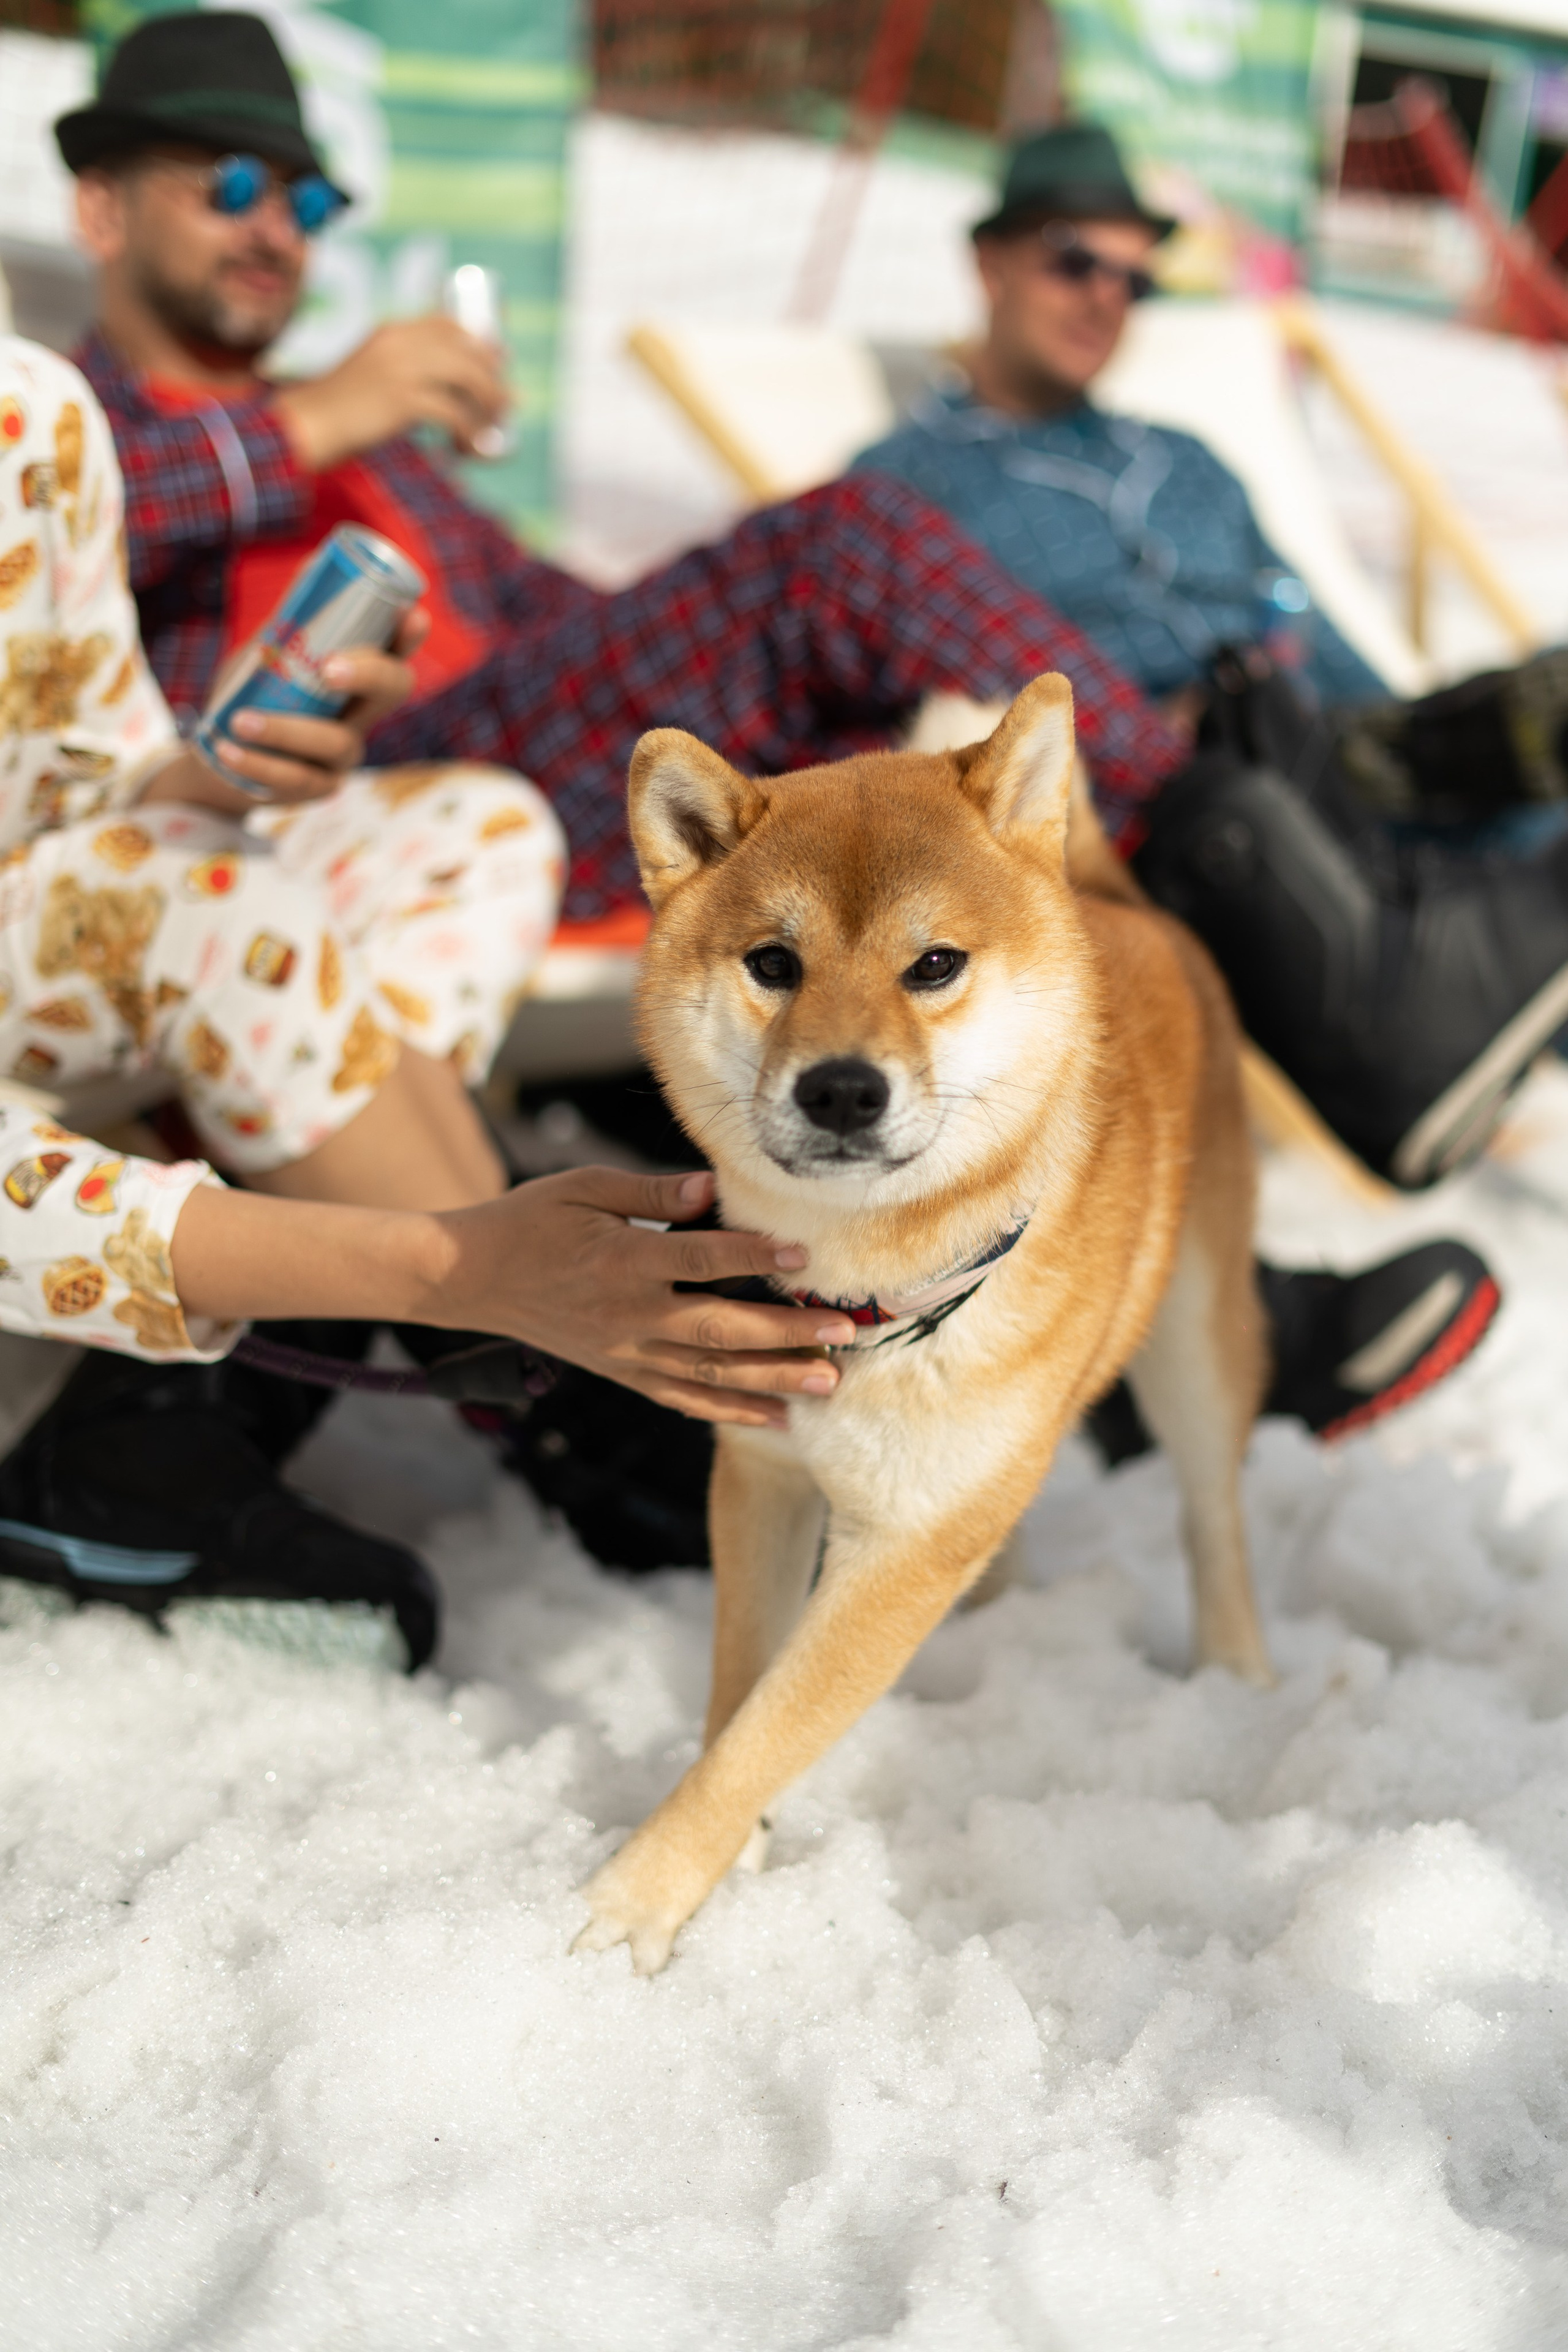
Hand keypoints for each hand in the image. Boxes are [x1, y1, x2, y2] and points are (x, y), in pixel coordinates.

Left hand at [140, 609, 428, 813]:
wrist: (219, 754)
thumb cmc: (254, 694)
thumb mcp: (270, 650)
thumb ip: (294, 617)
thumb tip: (316, 562)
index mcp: (356, 678)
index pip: (395, 649)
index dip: (409, 636)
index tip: (411, 616)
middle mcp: (361, 714)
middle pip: (392, 691)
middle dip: (369, 673)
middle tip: (329, 668)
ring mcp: (343, 755)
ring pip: (335, 742)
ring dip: (286, 730)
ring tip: (239, 721)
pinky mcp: (316, 788)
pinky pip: (296, 778)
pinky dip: (259, 764)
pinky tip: (227, 749)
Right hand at [275, 317, 508, 471]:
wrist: (308, 424)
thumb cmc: (338, 408)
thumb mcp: (371, 372)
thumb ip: (402, 369)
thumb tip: (443, 391)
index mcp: (393, 331)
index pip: (447, 324)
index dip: (478, 341)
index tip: (497, 361)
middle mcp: (402, 342)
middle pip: (467, 350)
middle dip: (493, 376)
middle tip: (505, 403)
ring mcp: (404, 369)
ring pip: (469, 378)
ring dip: (488, 404)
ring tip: (493, 427)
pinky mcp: (405, 400)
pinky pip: (455, 414)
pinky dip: (469, 433)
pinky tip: (468, 448)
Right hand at [425, 1167, 855, 1427]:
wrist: (471, 1279)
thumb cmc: (531, 1220)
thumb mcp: (585, 1187)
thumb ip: (651, 1190)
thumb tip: (713, 1187)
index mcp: (623, 1258)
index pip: (701, 1259)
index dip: (754, 1257)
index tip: (802, 1255)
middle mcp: (629, 1314)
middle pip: (719, 1328)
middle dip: (785, 1334)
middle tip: (840, 1334)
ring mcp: (626, 1351)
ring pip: (710, 1372)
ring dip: (773, 1380)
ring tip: (828, 1383)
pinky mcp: (622, 1372)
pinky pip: (683, 1397)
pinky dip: (731, 1409)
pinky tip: (777, 1417)